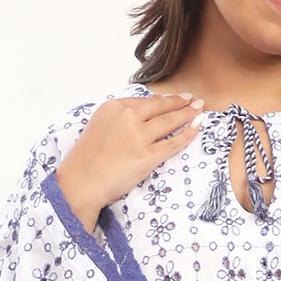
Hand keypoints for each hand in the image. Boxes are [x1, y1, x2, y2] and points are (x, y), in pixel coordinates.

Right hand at [53, 92, 202, 231]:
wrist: (81, 183)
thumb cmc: (85, 161)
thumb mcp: (98, 127)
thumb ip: (118, 119)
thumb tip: (137, 118)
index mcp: (114, 107)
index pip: (145, 101)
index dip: (163, 99)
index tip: (175, 98)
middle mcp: (128, 117)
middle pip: (161, 107)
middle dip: (180, 102)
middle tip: (193, 100)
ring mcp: (139, 137)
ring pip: (170, 122)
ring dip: (188, 114)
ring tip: (199, 110)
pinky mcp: (147, 156)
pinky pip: (173, 144)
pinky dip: (188, 134)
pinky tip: (197, 128)